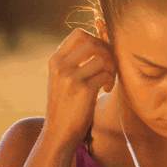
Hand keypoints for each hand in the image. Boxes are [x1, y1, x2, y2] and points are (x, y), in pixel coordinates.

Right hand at [43, 28, 116, 148]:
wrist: (58, 132)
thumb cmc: (65, 106)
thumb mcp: (61, 79)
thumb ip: (72, 62)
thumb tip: (98, 43)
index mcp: (55, 60)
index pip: (78, 34)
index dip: (96, 39)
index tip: (101, 54)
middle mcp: (61, 66)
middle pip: (92, 42)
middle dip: (107, 52)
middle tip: (110, 66)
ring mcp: (71, 78)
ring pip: (102, 59)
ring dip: (111, 68)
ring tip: (108, 80)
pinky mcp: (84, 91)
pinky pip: (106, 75)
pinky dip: (110, 81)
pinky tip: (105, 89)